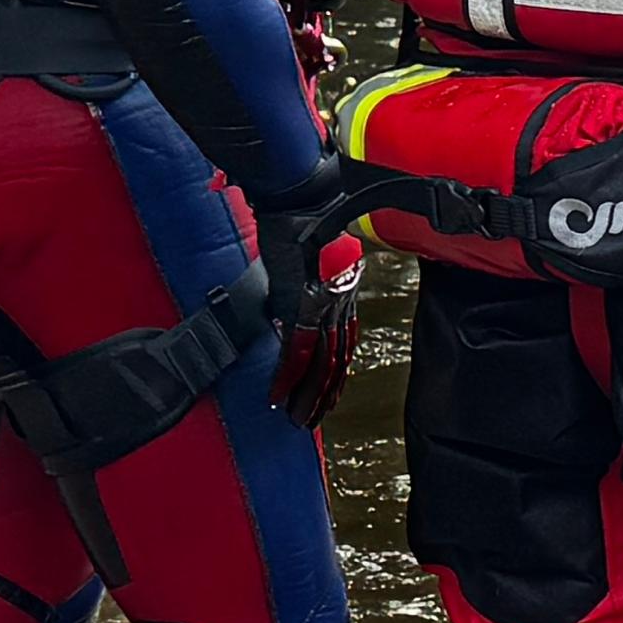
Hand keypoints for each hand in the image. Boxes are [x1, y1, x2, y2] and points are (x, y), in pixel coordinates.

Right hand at [266, 230, 366, 426]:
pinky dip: (286, 378)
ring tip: (298, 419)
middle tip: (311, 419)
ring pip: (320, 365)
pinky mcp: (302, 307)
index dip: (336, 373)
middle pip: (335, 362)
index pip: (344, 345)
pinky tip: (278, 396)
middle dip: (323, 395)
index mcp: (343, 293)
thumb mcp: (310, 259)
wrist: (302, 203)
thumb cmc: (302, 221)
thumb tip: (292, 296)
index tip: (328, 394)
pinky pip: (296, 353)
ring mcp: (323, 308)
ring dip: (307, 396)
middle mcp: (338, 305)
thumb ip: (307, 283)